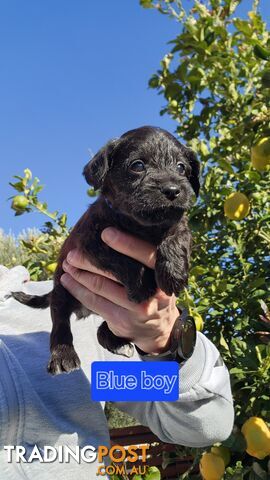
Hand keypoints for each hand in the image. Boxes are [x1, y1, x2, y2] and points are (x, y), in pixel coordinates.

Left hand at [60, 227, 178, 353]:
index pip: (146, 255)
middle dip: (90, 260)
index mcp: (162, 274)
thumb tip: (107, 234)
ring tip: (67, 263)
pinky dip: (77, 289)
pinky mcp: (120, 320)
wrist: (158, 328)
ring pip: (100, 286)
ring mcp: (136, 308)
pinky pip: (94, 301)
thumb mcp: (157, 274)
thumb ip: (141, 258)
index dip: (126, 244)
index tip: (105, 233)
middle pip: (116, 271)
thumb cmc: (153, 290)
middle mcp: (152, 292)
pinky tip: (67, 280)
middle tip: (73, 252)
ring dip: (79, 273)